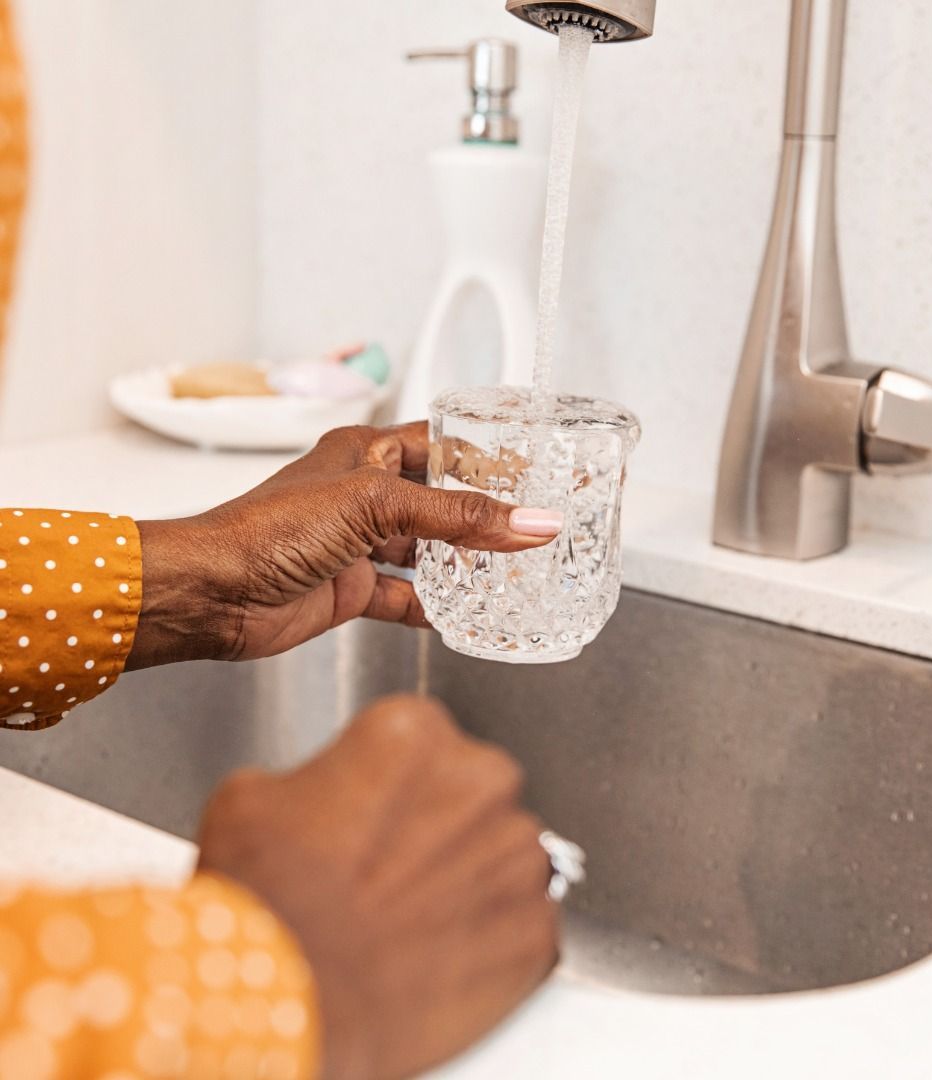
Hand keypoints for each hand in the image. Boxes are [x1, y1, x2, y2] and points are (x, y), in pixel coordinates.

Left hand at [126, 422, 562, 667]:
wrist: (214, 593)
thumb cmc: (269, 528)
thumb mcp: (376, 505)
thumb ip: (458, 517)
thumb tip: (528, 521)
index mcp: (365, 453)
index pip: (440, 444)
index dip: (485, 454)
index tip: (531, 469)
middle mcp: (362, 495)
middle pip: (438, 501)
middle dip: (482, 515)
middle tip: (530, 526)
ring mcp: (356, 544)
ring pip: (425, 551)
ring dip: (462, 564)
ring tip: (510, 570)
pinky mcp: (349, 589)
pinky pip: (404, 597)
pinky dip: (433, 607)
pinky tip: (464, 615)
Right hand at [198, 694, 558, 1079]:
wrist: (288, 1008)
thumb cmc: (269, 907)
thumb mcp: (256, 799)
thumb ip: (319, 777)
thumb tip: (326, 794)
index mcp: (416, 733)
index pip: (422, 742)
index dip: (392, 785)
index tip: (375, 813)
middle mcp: (483, 781)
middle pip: (473, 791)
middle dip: (442, 825)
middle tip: (392, 870)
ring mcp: (518, 858)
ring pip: (503, 857)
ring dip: (471, 881)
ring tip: (412, 919)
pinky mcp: (538, 931)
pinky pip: (523, 924)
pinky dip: (492, 941)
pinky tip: (439, 957)